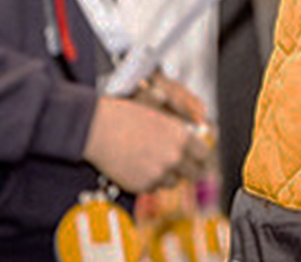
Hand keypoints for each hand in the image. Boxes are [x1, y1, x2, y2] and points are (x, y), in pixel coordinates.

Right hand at [83, 94, 210, 193]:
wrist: (96, 129)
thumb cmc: (123, 115)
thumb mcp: (157, 112)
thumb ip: (177, 125)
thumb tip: (192, 131)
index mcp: (180, 136)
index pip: (204, 153)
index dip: (200, 154)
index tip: (197, 155)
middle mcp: (173, 157)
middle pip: (194, 173)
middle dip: (189, 168)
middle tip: (181, 164)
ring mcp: (157, 174)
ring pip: (174, 182)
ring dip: (169, 175)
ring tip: (155, 161)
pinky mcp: (141, 186)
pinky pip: (154, 188)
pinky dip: (151, 181)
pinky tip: (141, 167)